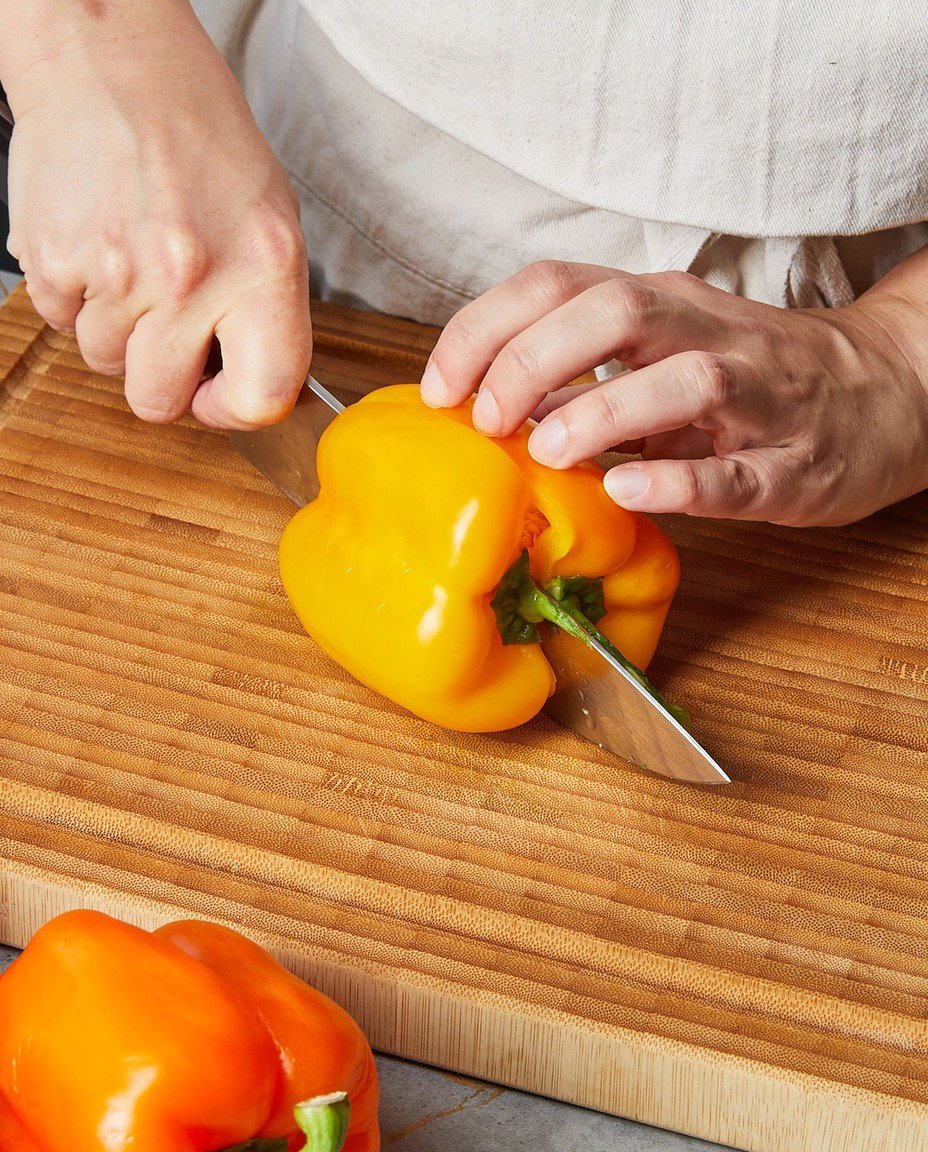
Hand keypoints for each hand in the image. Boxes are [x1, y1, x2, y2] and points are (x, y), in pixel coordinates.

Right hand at [2, 0, 310, 428]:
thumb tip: (248, 384)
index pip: (262, 396)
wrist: (114, 61)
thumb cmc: (201, 138)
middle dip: (162, 379)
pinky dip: (76, 299)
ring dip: (118, 332)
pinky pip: (60, 323)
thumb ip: (265, 312)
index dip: (236, 411)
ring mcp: (117, 272)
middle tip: (168, 332)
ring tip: (135, 264)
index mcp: (264, 268)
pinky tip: (100, 246)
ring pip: (105, 363)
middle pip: (159, 400)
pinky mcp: (55, 259)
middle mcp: (192, 277)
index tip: (220, 396)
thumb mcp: (272, 221)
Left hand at [419, 259, 927, 525]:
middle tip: (485, 419)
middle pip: (613, 310)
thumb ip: (583, 373)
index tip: (438, 388)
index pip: (556, 285)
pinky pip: (735, 471)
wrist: (885, 392)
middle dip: (532, 359)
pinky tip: (626, 489)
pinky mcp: (793, 463)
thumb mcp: (662, 354)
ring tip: (547, 452)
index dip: (484, 329)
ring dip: (601, 412)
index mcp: (661, 305)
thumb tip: (487, 403)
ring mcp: (757, 395)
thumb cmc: (751, 378)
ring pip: (682, 379)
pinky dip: (677, 479)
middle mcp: (706, 332)